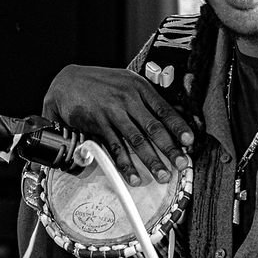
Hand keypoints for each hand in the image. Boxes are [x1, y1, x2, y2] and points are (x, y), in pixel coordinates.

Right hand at [43, 65, 193, 185]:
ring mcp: (113, 111)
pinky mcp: (98, 123)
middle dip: (169, 148)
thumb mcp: (126, 83)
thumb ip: (145, 99)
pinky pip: (115, 147)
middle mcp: (128, 98)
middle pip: (154, 127)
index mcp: (140, 87)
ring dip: (151, 160)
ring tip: (161, 176)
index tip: (189, 142)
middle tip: (181, 164)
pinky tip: (133, 176)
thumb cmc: (100, 84)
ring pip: (136, 139)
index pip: (164, 109)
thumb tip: (166, 118)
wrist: (67, 81)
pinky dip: (125, 164)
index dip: (178, 127)